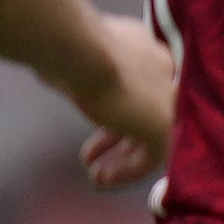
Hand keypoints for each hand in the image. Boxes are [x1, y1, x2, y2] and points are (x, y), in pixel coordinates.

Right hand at [72, 13, 171, 183]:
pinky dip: (127, 171)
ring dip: (123, 160)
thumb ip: (78, 65)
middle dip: (117, 138)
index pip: (140, 86)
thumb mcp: (71, 53)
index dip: (114, 108)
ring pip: (151, 137)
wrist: (75, 45)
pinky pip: (152, 157)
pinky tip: (101, 179)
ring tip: (96, 176)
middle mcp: (163, 72)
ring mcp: (168, 98)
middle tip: (90, 155)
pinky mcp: (163, 123)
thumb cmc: (60, 44)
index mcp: (146, 49)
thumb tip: (55, 72)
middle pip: (146, 114)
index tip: (92, 125)